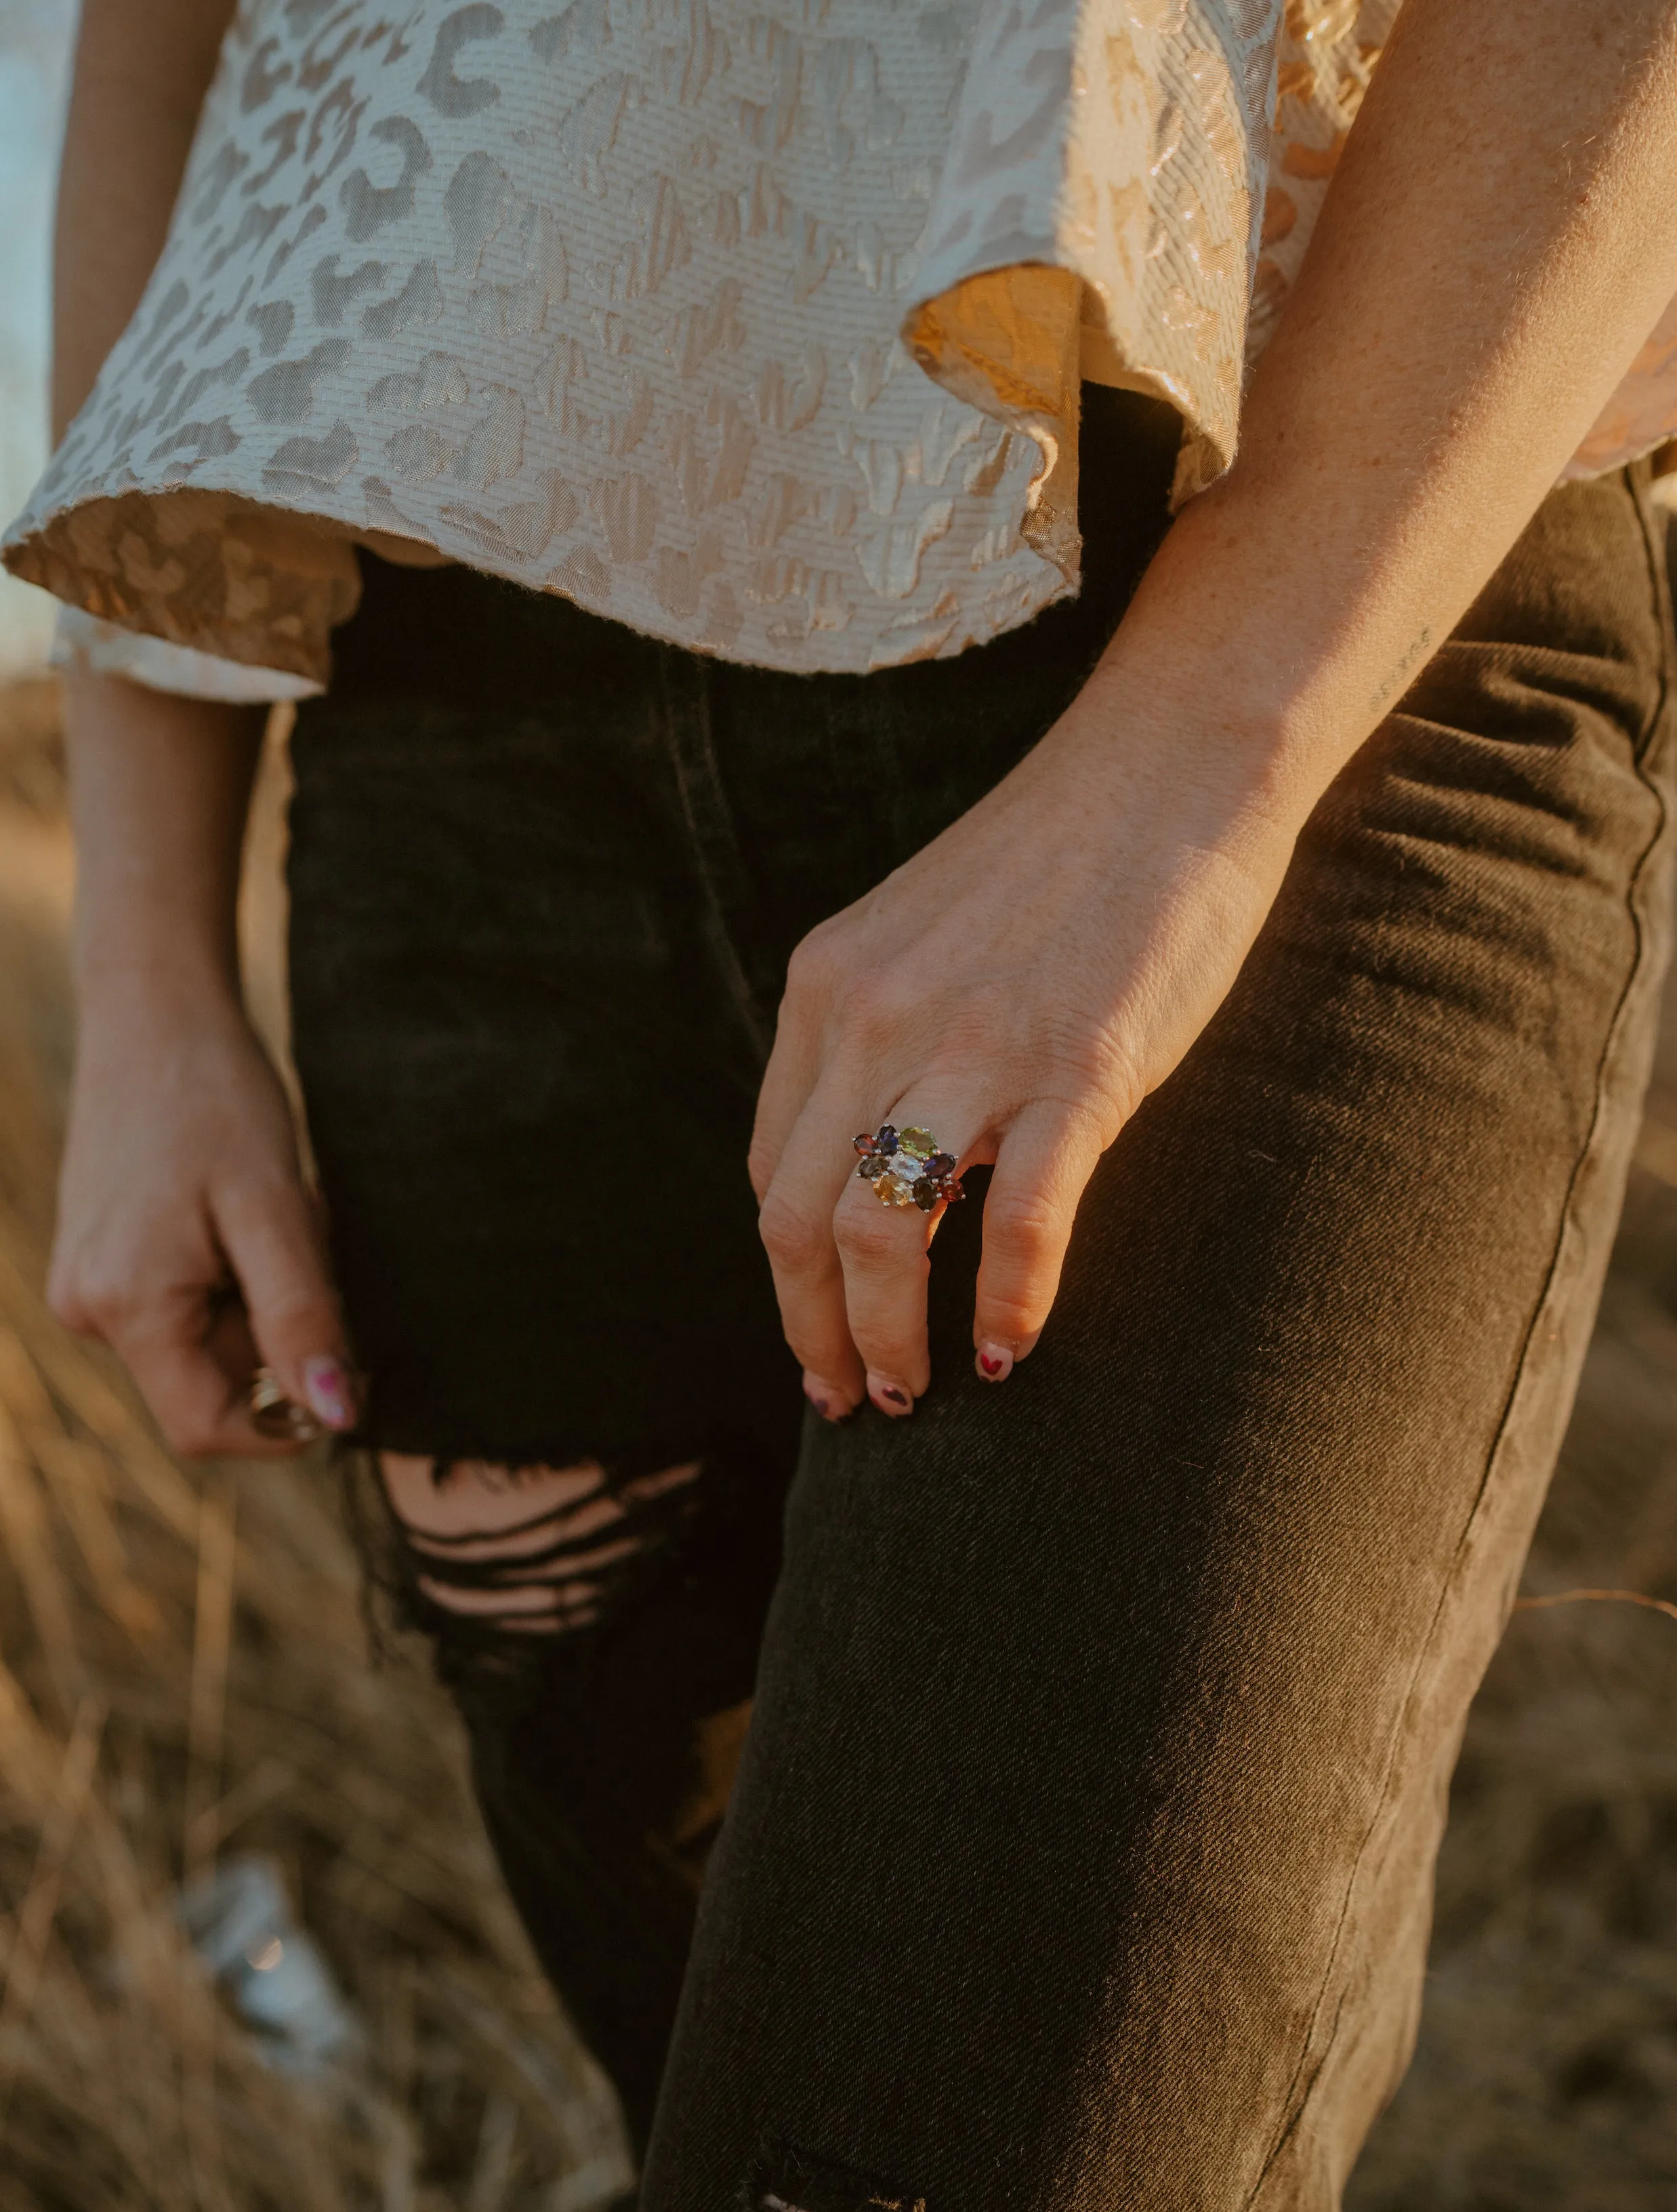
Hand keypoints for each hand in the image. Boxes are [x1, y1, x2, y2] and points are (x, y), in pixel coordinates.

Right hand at [49, 984, 354, 1456]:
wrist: (155, 1011)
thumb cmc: (217, 1097)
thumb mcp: (279, 1211)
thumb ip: (302, 1319)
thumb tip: (335, 1417)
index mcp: (125, 1306)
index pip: (206, 1427)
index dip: (285, 1421)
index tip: (343, 1365)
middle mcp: (88, 1310)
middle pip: (208, 1384)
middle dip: (274, 1336)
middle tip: (298, 1243)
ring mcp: (86, 1285)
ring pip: (201, 1343)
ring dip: (255, 1301)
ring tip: (262, 1215)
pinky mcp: (99, 1261)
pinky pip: (180, 1304)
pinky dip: (228, 1275)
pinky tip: (234, 1209)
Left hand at [749, 666, 1296, 1418]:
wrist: (1173, 764)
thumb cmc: (1057, 859)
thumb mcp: (919, 935)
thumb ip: (880, 1037)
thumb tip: (877, 1165)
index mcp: (827, 987)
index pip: (774, 1168)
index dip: (788, 1272)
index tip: (818, 1330)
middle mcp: (876, 1018)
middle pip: (800, 1221)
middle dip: (814, 1333)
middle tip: (848, 1400)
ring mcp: (975, 1045)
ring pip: (882, 1234)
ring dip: (886, 1340)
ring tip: (912, 1392)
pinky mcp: (1081, 1066)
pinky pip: (1018, 1220)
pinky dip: (1006, 1303)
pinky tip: (1010, 1347)